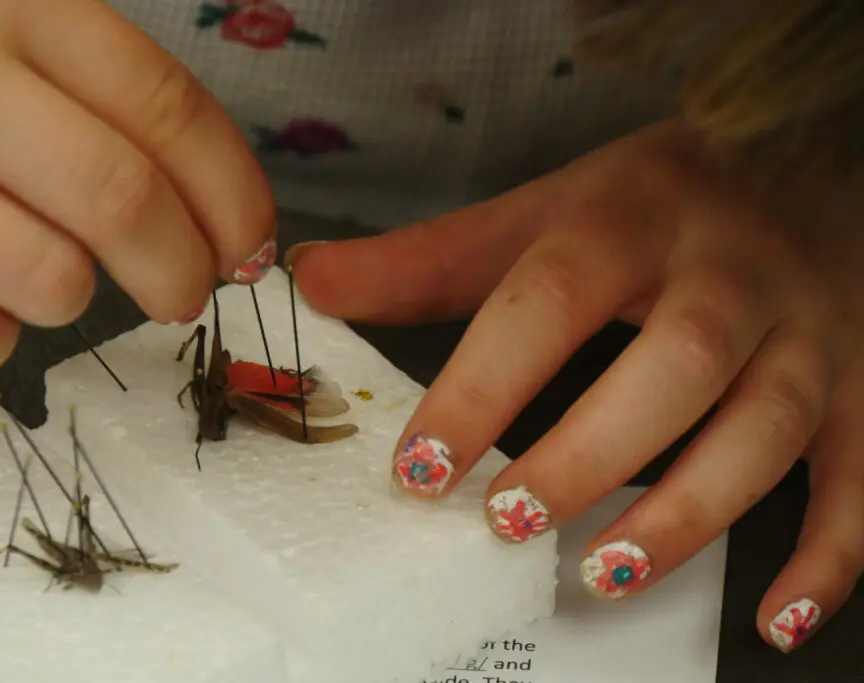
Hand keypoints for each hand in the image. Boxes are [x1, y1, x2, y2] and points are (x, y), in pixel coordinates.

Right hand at [0, 0, 274, 379]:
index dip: (233, 196)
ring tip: (35, 265)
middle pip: (119, 200)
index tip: (250, 247)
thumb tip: (227, 223)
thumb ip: (108, 98)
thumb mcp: (0, 29)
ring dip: (69, 295)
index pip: (165, 108)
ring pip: (50, 282)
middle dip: (179, 268)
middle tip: (181, 290)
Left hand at [288, 120, 863, 652]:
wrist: (796, 160)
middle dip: (591, 453)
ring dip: (690, 510)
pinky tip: (774, 620)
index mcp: (627, 222)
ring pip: (765, 425)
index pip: (545, 301)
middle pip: (672, 366)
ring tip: (601, 573)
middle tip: (508, 521)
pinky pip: (857, 477)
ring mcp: (802, 332)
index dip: (479, 388)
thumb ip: (429, 257)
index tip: (418, 471)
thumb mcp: (541, 208)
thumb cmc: (652, 198)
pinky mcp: (854, 385)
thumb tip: (313, 280)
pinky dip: (828, 557)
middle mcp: (724, 274)